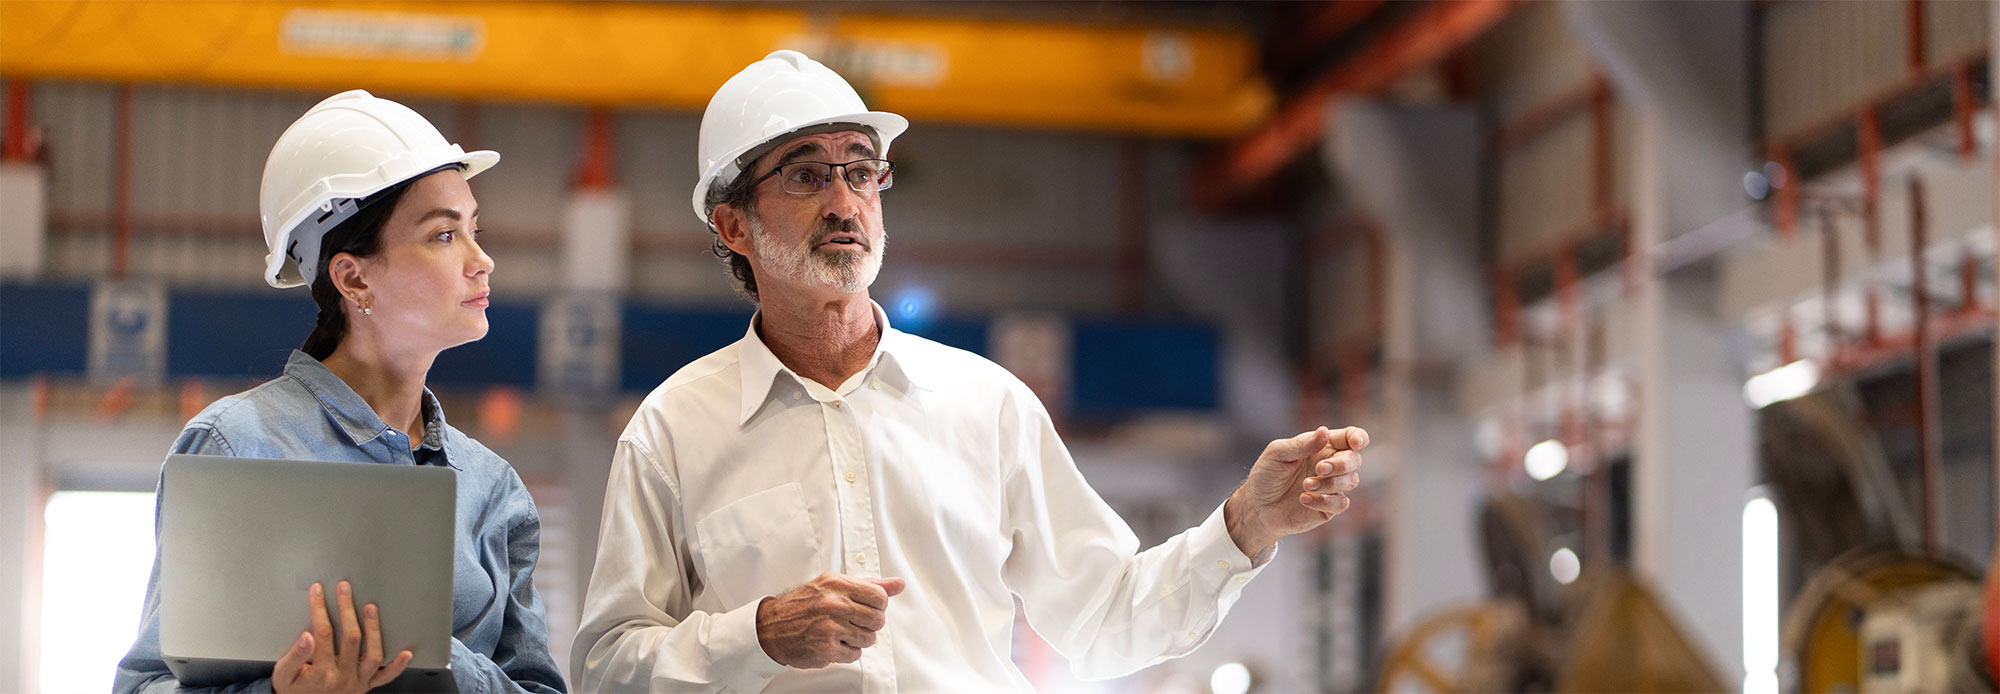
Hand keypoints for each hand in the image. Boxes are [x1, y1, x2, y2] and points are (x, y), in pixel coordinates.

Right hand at [272, 581, 413, 693]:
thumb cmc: (291, 687)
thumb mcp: (283, 673)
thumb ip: (294, 656)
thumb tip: (306, 637)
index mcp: (320, 673)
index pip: (322, 633)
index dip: (320, 609)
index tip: (318, 591)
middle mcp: (342, 677)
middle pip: (350, 638)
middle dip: (347, 609)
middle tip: (344, 588)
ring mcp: (357, 682)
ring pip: (372, 654)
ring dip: (374, 629)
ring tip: (371, 607)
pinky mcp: (366, 685)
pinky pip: (386, 677)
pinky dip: (398, 666)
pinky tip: (407, 652)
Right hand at [755, 572, 905, 668]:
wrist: (770, 626)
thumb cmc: (803, 604)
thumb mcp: (832, 585)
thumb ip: (868, 584)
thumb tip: (898, 584)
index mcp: (837, 584)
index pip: (880, 597)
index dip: (878, 606)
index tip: (866, 608)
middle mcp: (834, 604)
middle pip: (878, 620)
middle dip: (869, 623)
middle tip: (853, 622)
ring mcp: (830, 627)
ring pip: (869, 639)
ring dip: (859, 639)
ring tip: (842, 632)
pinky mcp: (826, 649)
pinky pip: (855, 655)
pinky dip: (847, 652)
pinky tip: (834, 643)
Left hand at [1224, 426, 1367, 556]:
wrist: (1257, 507)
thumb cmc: (1266, 475)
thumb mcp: (1277, 454)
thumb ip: (1302, 443)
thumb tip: (1324, 431)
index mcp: (1321, 446)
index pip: (1349, 437)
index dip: (1359, 437)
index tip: (1356, 443)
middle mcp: (1330, 465)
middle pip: (1354, 460)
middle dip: (1341, 464)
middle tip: (1319, 469)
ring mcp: (1331, 487)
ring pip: (1351, 481)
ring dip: (1330, 483)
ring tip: (1306, 485)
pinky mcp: (1329, 508)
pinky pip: (1341, 503)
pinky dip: (1324, 501)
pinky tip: (1303, 499)